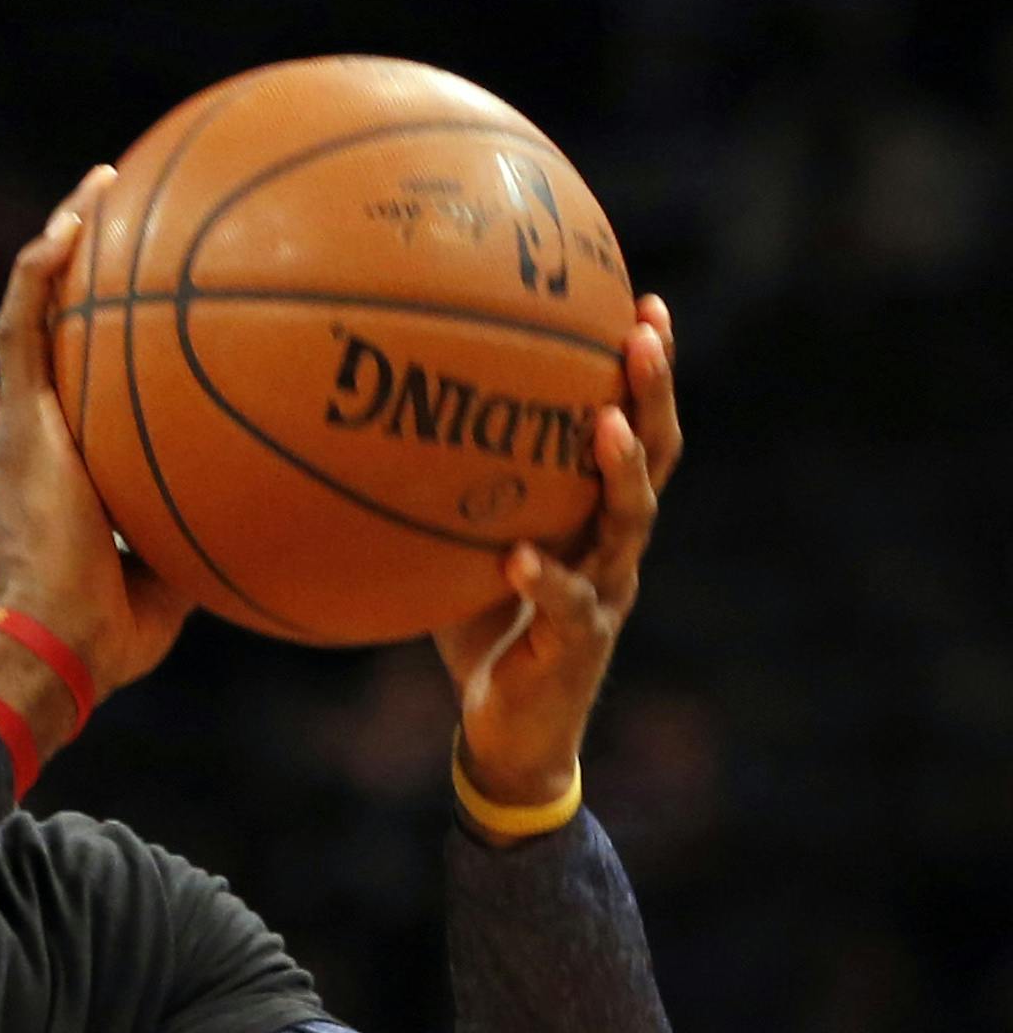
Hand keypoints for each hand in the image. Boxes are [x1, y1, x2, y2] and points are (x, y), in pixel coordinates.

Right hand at [0, 164, 193, 700]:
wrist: (64, 642)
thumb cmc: (114, 629)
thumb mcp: (174, 572)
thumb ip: (200, 527)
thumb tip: (261, 507)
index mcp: (74, 463)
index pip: (85, 386)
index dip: (109, 340)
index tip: (150, 302)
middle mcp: (45, 430)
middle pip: (62, 331)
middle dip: (89, 269)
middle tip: (124, 217)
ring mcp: (29, 419)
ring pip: (39, 307)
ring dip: (66, 240)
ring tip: (102, 185)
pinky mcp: (22, 417)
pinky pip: (30, 320)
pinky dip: (48, 264)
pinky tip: (81, 216)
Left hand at [432, 293, 681, 805]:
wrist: (509, 731)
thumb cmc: (484, 628)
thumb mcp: (465, 545)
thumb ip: (448, 492)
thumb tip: (378, 418)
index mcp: (593, 516)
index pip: (636, 428)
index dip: (648, 371)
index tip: (643, 301)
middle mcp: (613, 546)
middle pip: (654, 457)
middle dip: (653, 395)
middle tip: (645, 335)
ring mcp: (604, 595)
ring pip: (628, 523)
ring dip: (619, 472)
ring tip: (604, 426)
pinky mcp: (577, 648)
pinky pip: (566, 607)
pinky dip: (545, 581)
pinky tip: (520, 557)